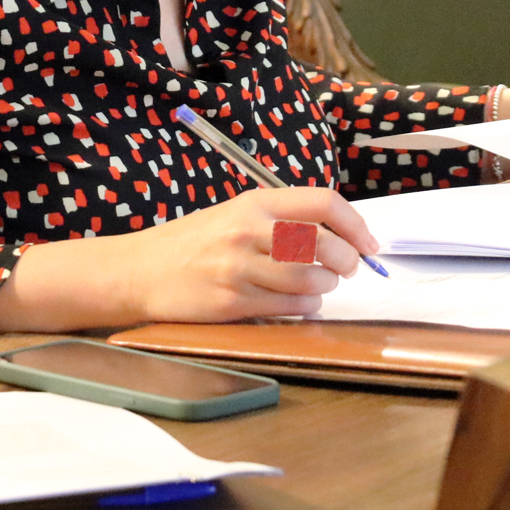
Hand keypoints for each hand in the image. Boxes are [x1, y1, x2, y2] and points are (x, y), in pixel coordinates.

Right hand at [117, 187, 378, 322]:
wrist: (140, 270)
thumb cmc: (196, 242)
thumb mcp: (237, 213)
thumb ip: (283, 219)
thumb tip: (343, 236)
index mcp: (255, 202)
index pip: (324, 202)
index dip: (356, 224)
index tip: (369, 244)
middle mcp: (249, 231)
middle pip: (324, 243)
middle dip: (348, 261)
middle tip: (348, 268)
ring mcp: (239, 268)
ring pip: (310, 279)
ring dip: (327, 286)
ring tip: (321, 285)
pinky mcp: (231, 302)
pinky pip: (288, 307)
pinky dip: (307, 307)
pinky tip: (304, 302)